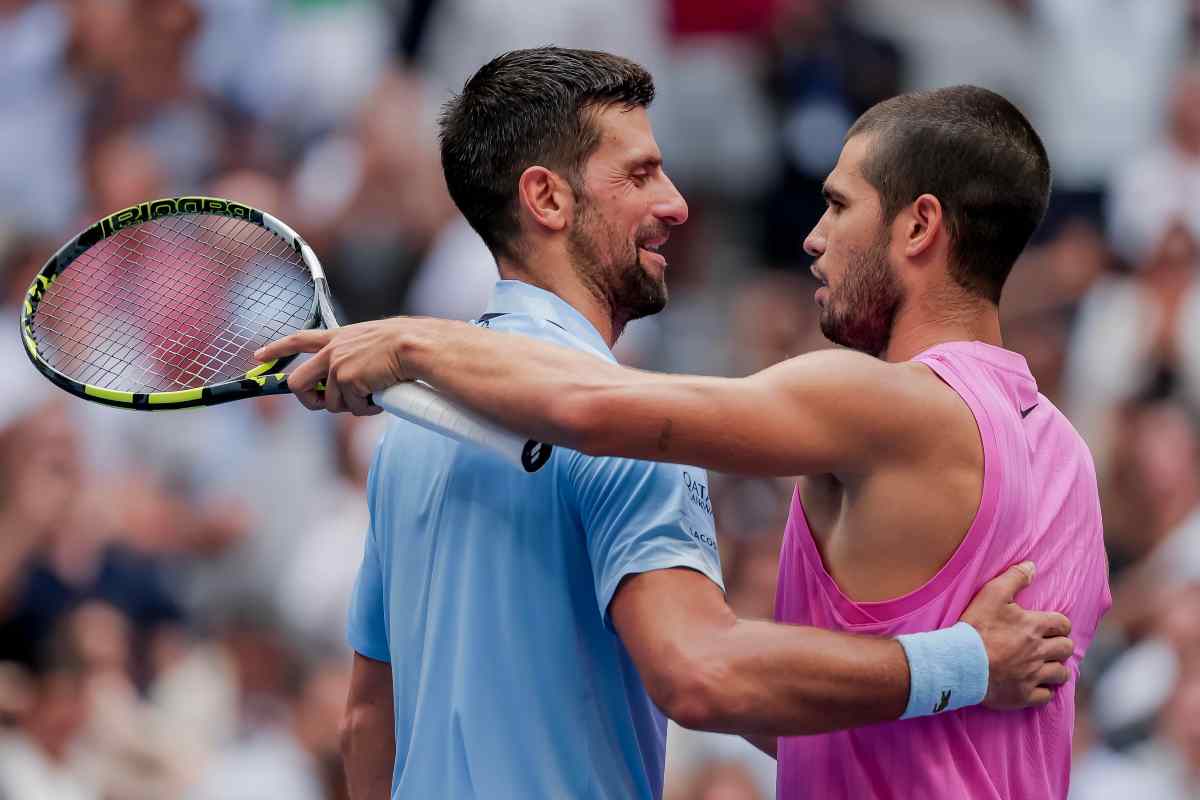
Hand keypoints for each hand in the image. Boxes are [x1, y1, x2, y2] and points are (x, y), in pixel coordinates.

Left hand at [255, 320, 416, 414]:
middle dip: (309, 400)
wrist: (415, 346)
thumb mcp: (374, 344)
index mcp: (339, 337)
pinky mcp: (345, 379)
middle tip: (327, 404)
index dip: (277, 349)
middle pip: (297, 382)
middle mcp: (332, 350)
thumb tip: (352, 384)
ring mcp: (336, 365)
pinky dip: (368, 408)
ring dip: (352, 405)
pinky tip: (382, 395)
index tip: (258, 355)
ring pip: (330, 403)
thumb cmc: (406, 345)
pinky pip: (352, 407)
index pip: (300, 339)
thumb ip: (356, 357)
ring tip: (375, 394)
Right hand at [959, 562, 1073, 709]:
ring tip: (1045, 666)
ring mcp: (1033, 675)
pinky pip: (1046, 697)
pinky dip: (1043, 691)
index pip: (1063, 624)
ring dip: (1056, 669)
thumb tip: (1032, 565)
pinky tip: (1034, 685)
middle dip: (1060, 646)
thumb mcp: (991, 594)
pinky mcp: (1023, 695)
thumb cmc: (976, 627)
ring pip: (1061, 674)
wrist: (960, 662)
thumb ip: (1014, 578)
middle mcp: (1039, 652)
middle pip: (1066, 649)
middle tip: (1048, 645)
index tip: (1051, 626)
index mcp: (1034, 627)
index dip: (1059, 624)